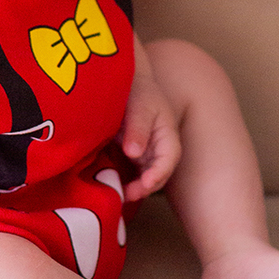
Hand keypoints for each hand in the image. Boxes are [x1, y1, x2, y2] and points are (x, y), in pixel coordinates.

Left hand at [120, 73, 180, 201]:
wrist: (126, 83)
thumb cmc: (138, 91)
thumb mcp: (140, 106)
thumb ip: (138, 128)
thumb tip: (133, 153)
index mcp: (167, 136)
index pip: (169, 160)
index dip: (158, 174)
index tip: (145, 183)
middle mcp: (159, 149)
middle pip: (158, 174)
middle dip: (144, 187)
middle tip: (126, 195)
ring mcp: (146, 154)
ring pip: (144, 178)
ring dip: (134, 189)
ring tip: (117, 195)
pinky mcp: (132, 156)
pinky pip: (131, 174)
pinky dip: (124, 182)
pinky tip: (110, 186)